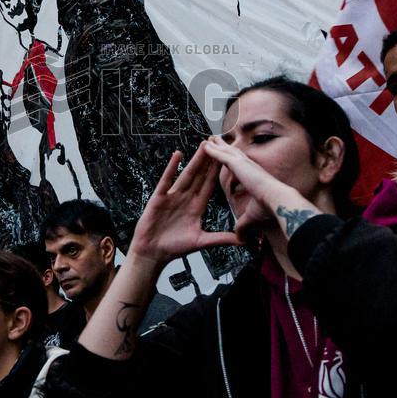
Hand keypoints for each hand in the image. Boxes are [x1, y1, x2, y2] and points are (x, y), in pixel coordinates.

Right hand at [128, 143, 238, 266]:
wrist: (153, 254)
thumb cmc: (174, 248)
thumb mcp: (201, 242)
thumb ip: (222, 238)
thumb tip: (243, 241)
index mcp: (197, 207)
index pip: (210, 185)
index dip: (218, 172)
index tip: (227, 158)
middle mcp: (186, 198)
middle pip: (200, 176)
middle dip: (209, 160)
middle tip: (217, 143)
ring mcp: (173, 196)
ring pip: (187, 175)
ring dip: (195, 160)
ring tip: (203, 145)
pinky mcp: (159, 198)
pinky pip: (167, 180)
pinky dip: (172, 167)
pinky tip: (177, 155)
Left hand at [203, 138, 317, 243]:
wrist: (278, 202)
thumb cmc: (271, 209)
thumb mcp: (252, 218)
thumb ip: (243, 226)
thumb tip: (240, 239)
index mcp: (252, 176)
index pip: (238, 167)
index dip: (232, 160)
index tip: (228, 156)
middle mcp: (248, 167)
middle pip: (232, 154)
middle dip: (223, 147)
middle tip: (215, 140)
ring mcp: (243, 164)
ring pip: (226, 152)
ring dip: (216, 145)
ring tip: (209, 139)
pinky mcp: (238, 165)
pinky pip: (221, 155)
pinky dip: (213, 150)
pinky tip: (206, 146)